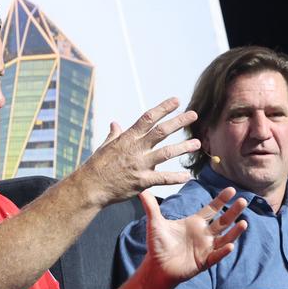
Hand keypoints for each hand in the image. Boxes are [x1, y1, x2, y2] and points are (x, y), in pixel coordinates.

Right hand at [81, 98, 198, 204]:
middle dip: (178, 121)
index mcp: (127, 138)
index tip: (176, 101)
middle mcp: (136, 149)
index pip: (148, 118)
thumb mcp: (105, 147)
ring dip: (183, 148)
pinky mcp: (142, 181)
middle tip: (193, 115)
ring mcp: (140, 165)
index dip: (163, 108)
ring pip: (166, 153)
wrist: (90, 187)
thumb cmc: (96, 166)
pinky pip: (163, 179)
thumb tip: (115, 123)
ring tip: (197, 143)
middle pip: (161, 132)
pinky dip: (176, 178)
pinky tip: (187, 176)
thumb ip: (114, 135)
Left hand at [138, 187, 247, 288]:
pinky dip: (223, 251)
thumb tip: (142, 190)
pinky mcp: (204, 262)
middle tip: (243, 201)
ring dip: (234, 232)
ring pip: (224, 238)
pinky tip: (230, 245)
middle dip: (233, 211)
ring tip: (244, 223)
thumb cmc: (157, 246)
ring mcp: (206, 248)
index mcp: (195, 223)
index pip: (212, 209)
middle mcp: (203, 234)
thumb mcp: (155, 224)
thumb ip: (151, 207)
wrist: (156, 267)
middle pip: (223, 221)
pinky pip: (216, 256)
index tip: (231, 189)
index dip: (221, 199)